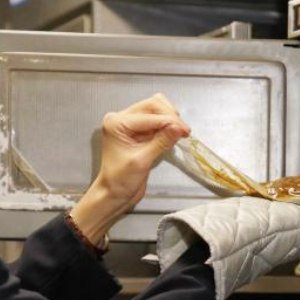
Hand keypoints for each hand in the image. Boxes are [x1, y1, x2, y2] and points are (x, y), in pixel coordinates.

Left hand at [70, 94, 191, 243]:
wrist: (114, 194)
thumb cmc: (120, 180)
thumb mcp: (142, 161)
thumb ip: (161, 142)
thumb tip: (178, 127)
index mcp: (116, 123)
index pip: (149, 115)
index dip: (170, 122)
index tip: (186, 131)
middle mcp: (122, 119)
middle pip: (153, 105)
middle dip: (170, 116)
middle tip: (184, 131)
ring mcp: (131, 125)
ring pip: (156, 110)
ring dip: (170, 120)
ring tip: (179, 134)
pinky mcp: (139, 133)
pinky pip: (157, 122)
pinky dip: (167, 127)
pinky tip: (173, 137)